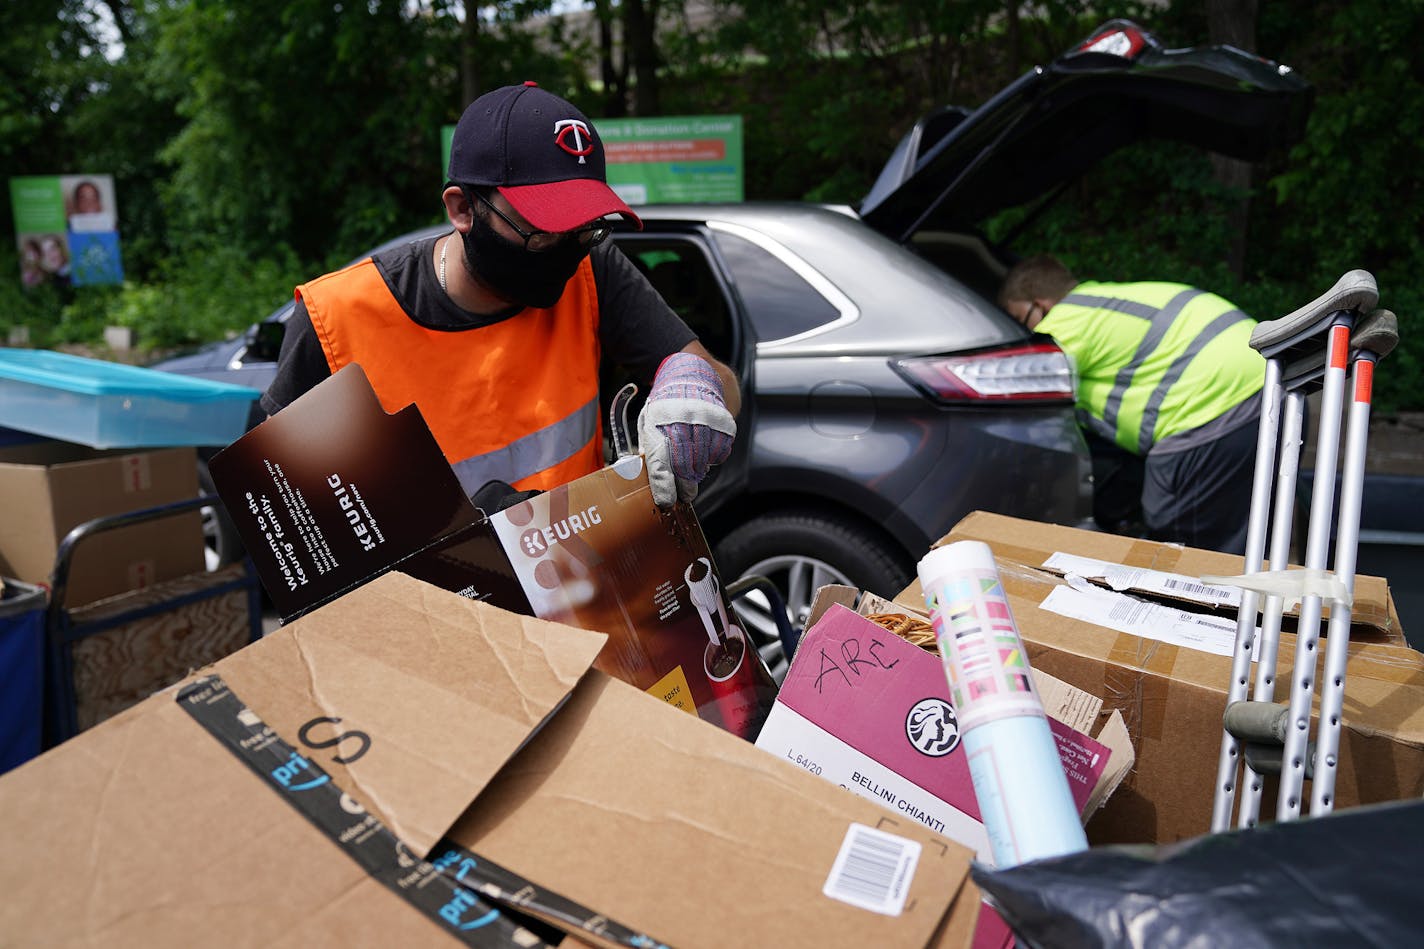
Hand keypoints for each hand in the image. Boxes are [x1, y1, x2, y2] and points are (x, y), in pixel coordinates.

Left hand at [637, 353, 735, 506]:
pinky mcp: (723, 427)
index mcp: (660, 425)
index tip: (666, 500)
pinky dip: (712, 457)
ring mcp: (705, 426)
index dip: (664, 486)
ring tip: (692, 466)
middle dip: (683, 487)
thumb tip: (644, 473)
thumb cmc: (668, 400)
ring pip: (703, 464)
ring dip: (697, 472)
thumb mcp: (650, 420)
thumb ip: (649, 447)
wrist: (695, 373)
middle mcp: (683, 425)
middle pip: (684, 469)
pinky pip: (719, 454)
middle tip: (683, 494)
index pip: (660, 463)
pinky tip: (704, 448)